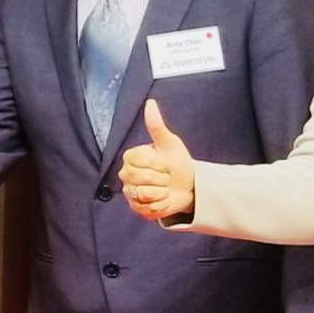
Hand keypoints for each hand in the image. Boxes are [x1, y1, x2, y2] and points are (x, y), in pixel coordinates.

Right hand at [119, 99, 194, 220]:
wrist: (187, 185)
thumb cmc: (177, 162)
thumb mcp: (170, 143)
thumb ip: (157, 125)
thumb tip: (150, 103)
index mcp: (131, 157)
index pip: (143, 162)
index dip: (160, 164)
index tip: (165, 164)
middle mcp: (126, 174)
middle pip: (144, 179)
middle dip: (162, 179)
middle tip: (166, 177)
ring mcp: (130, 192)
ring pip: (146, 195)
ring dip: (162, 193)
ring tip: (165, 189)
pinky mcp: (136, 208)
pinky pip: (148, 209)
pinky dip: (161, 206)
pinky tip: (164, 199)